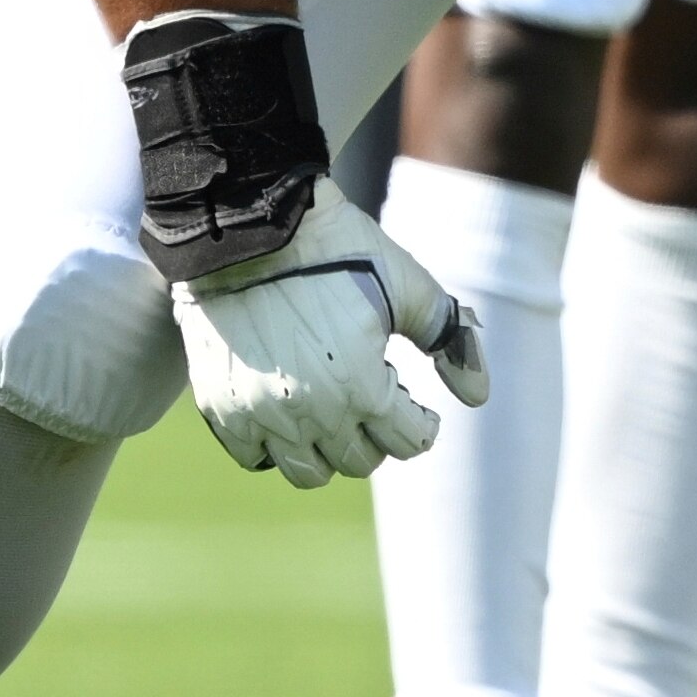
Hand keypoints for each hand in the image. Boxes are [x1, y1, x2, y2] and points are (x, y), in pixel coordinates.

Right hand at [172, 175, 487, 487]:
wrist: (250, 224)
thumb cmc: (338, 249)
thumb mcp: (408, 284)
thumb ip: (450, 341)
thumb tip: (477, 397)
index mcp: (362, 388)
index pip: (409, 443)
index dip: (419, 422)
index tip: (412, 404)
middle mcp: (311, 413)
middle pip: (359, 461)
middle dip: (376, 434)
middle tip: (370, 396)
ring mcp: (260, 414)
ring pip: (306, 472)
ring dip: (327, 450)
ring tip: (330, 410)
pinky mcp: (220, 406)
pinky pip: (254, 456)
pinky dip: (274, 444)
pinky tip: (287, 407)